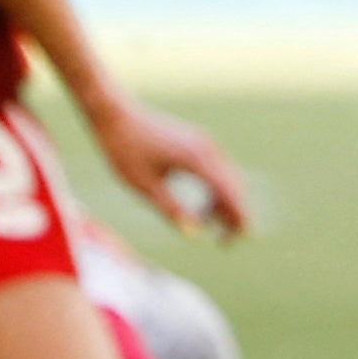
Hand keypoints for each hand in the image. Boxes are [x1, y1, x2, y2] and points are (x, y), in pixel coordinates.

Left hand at [81, 88, 254, 238]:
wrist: (115, 115)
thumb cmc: (125, 150)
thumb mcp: (144, 186)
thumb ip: (171, 209)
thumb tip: (195, 233)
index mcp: (196, 159)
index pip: (228, 190)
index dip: (239, 214)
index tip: (243, 237)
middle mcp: (206, 149)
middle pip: (233, 185)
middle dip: (235, 214)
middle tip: (225, 243)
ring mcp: (203, 144)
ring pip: (226, 179)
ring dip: (224, 205)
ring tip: (214, 231)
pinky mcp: (196, 143)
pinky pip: (216, 171)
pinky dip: (215, 192)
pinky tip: (203, 210)